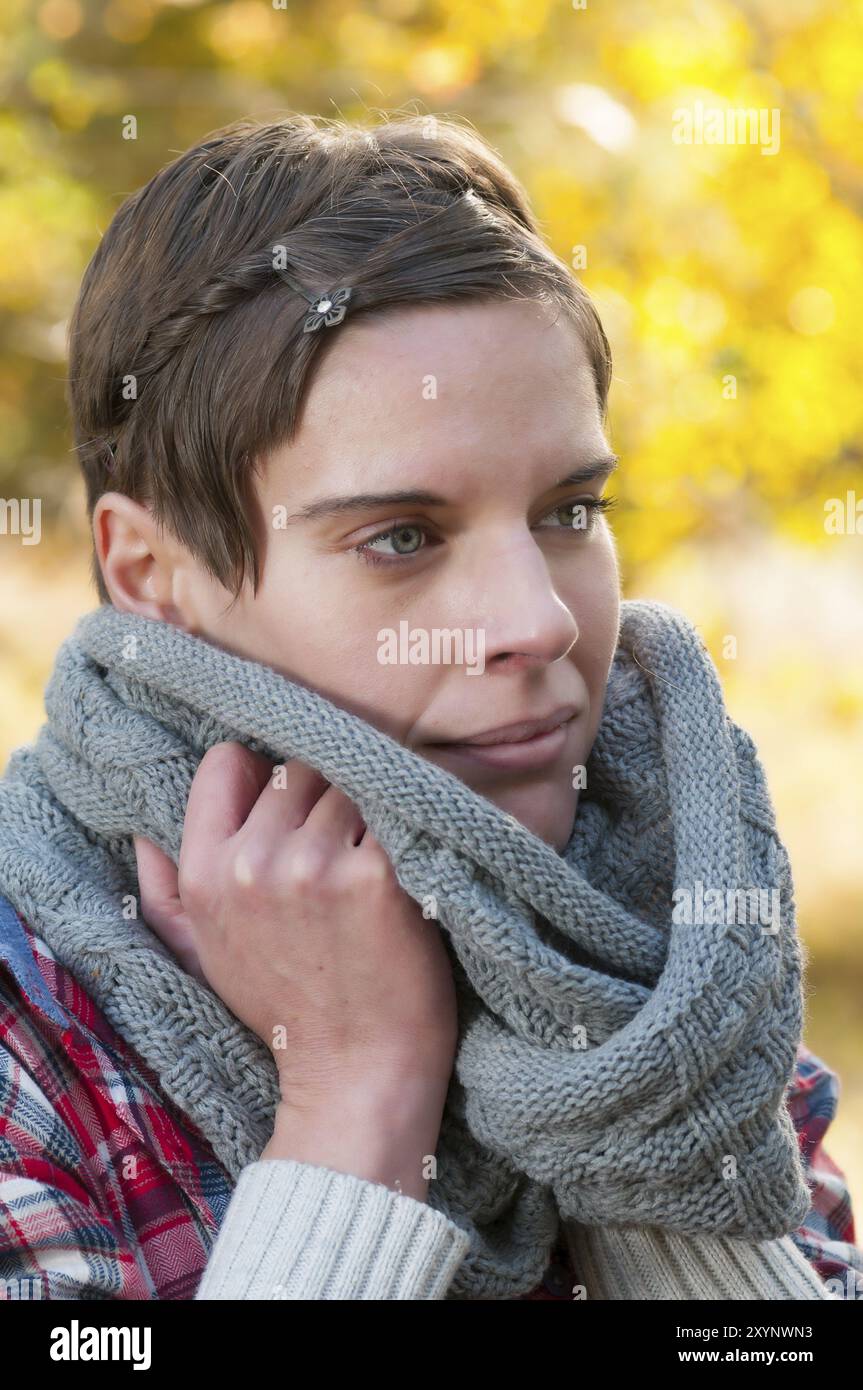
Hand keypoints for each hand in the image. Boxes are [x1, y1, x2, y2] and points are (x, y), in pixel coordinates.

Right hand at [133, 742, 459, 1117]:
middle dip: (324, 801)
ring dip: (368, 817)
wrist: (357, 1075)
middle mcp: (251, 864)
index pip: (228, 762)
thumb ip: (164, 897)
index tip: (292, 815)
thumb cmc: (287, 1012)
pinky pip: (395, 812)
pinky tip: (407, 873)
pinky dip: (407, 833)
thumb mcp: (205, 958)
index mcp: (204, 875)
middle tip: (343, 856)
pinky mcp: (375, 877)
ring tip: (373, 873)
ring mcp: (313, 867)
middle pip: (298, 771)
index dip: (263, 780)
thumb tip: (142, 838)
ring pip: (350, 786)